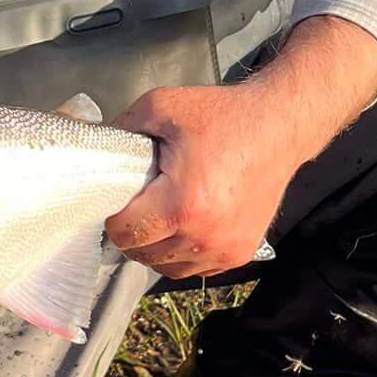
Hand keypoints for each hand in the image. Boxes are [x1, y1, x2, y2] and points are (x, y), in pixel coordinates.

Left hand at [106, 83, 299, 278]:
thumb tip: (97, 151)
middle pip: (142, 255)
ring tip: (161, 216)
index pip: (124, 234)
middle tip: (139, 204)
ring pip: (168, 267)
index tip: (120, 200)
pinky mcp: (240, 253)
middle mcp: (204, 235)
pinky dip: (184, 254)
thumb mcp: (161, 106)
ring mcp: (225, 249)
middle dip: (133, 232)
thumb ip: (122, 129)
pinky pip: (196, 269)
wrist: (279, 126)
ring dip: (157, 247)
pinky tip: (185, 226)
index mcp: (181, 203)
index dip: (113, 216)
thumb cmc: (223, 116)